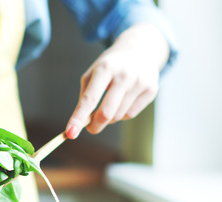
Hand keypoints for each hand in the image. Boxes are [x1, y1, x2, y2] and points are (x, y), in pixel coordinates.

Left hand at [65, 23, 168, 138]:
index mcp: (105, 68)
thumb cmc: (110, 65)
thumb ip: (85, 97)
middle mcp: (124, 74)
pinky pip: (131, 114)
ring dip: (109, 117)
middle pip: (106, 113)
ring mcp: (140, 82)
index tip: (70, 133)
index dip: (78, 118)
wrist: (140, 48)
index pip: (89, 99)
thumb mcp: (93, 73)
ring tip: (110, 102)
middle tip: (90, 128)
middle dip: (95, 126)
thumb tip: (81, 123)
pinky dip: (123, 113)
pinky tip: (124, 99)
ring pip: (118, 116)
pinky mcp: (151, 89)